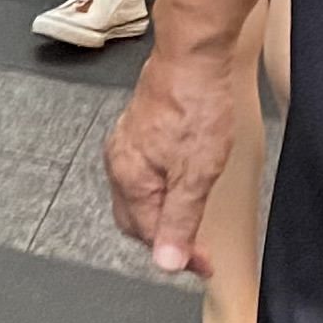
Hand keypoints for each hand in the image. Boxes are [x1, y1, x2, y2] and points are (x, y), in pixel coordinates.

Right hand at [107, 36, 240, 275]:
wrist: (193, 57)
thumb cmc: (194, 106)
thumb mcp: (196, 174)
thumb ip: (180, 220)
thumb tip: (167, 262)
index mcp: (129, 178)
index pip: (149, 235)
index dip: (177, 255)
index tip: (202, 265)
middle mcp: (119, 163)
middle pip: (134, 221)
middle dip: (163, 240)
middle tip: (196, 251)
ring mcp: (125, 145)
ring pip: (137, 197)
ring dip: (160, 217)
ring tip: (189, 224)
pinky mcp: (137, 131)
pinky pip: (140, 175)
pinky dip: (158, 193)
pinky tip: (177, 187)